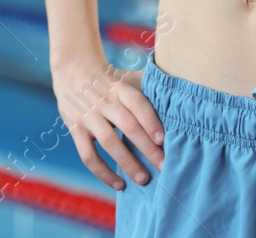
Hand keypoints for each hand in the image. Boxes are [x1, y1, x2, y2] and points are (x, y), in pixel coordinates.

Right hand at [52, 57, 164, 190]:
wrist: (73, 70)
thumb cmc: (110, 79)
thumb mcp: (127, 77)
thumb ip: (149, 85)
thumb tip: (182, 95)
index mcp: (120, 87)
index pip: (137, 103)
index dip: (150, 121)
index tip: (164, 139)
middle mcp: (104, 101)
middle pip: (127, 126)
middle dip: (147, 148)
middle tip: (164, 166)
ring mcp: (88, 116)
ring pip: (109, 142)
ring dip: (127, 163)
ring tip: (144, 180)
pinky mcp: (75, 130)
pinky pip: (88, 155)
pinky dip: (103, 173)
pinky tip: (119, 184)